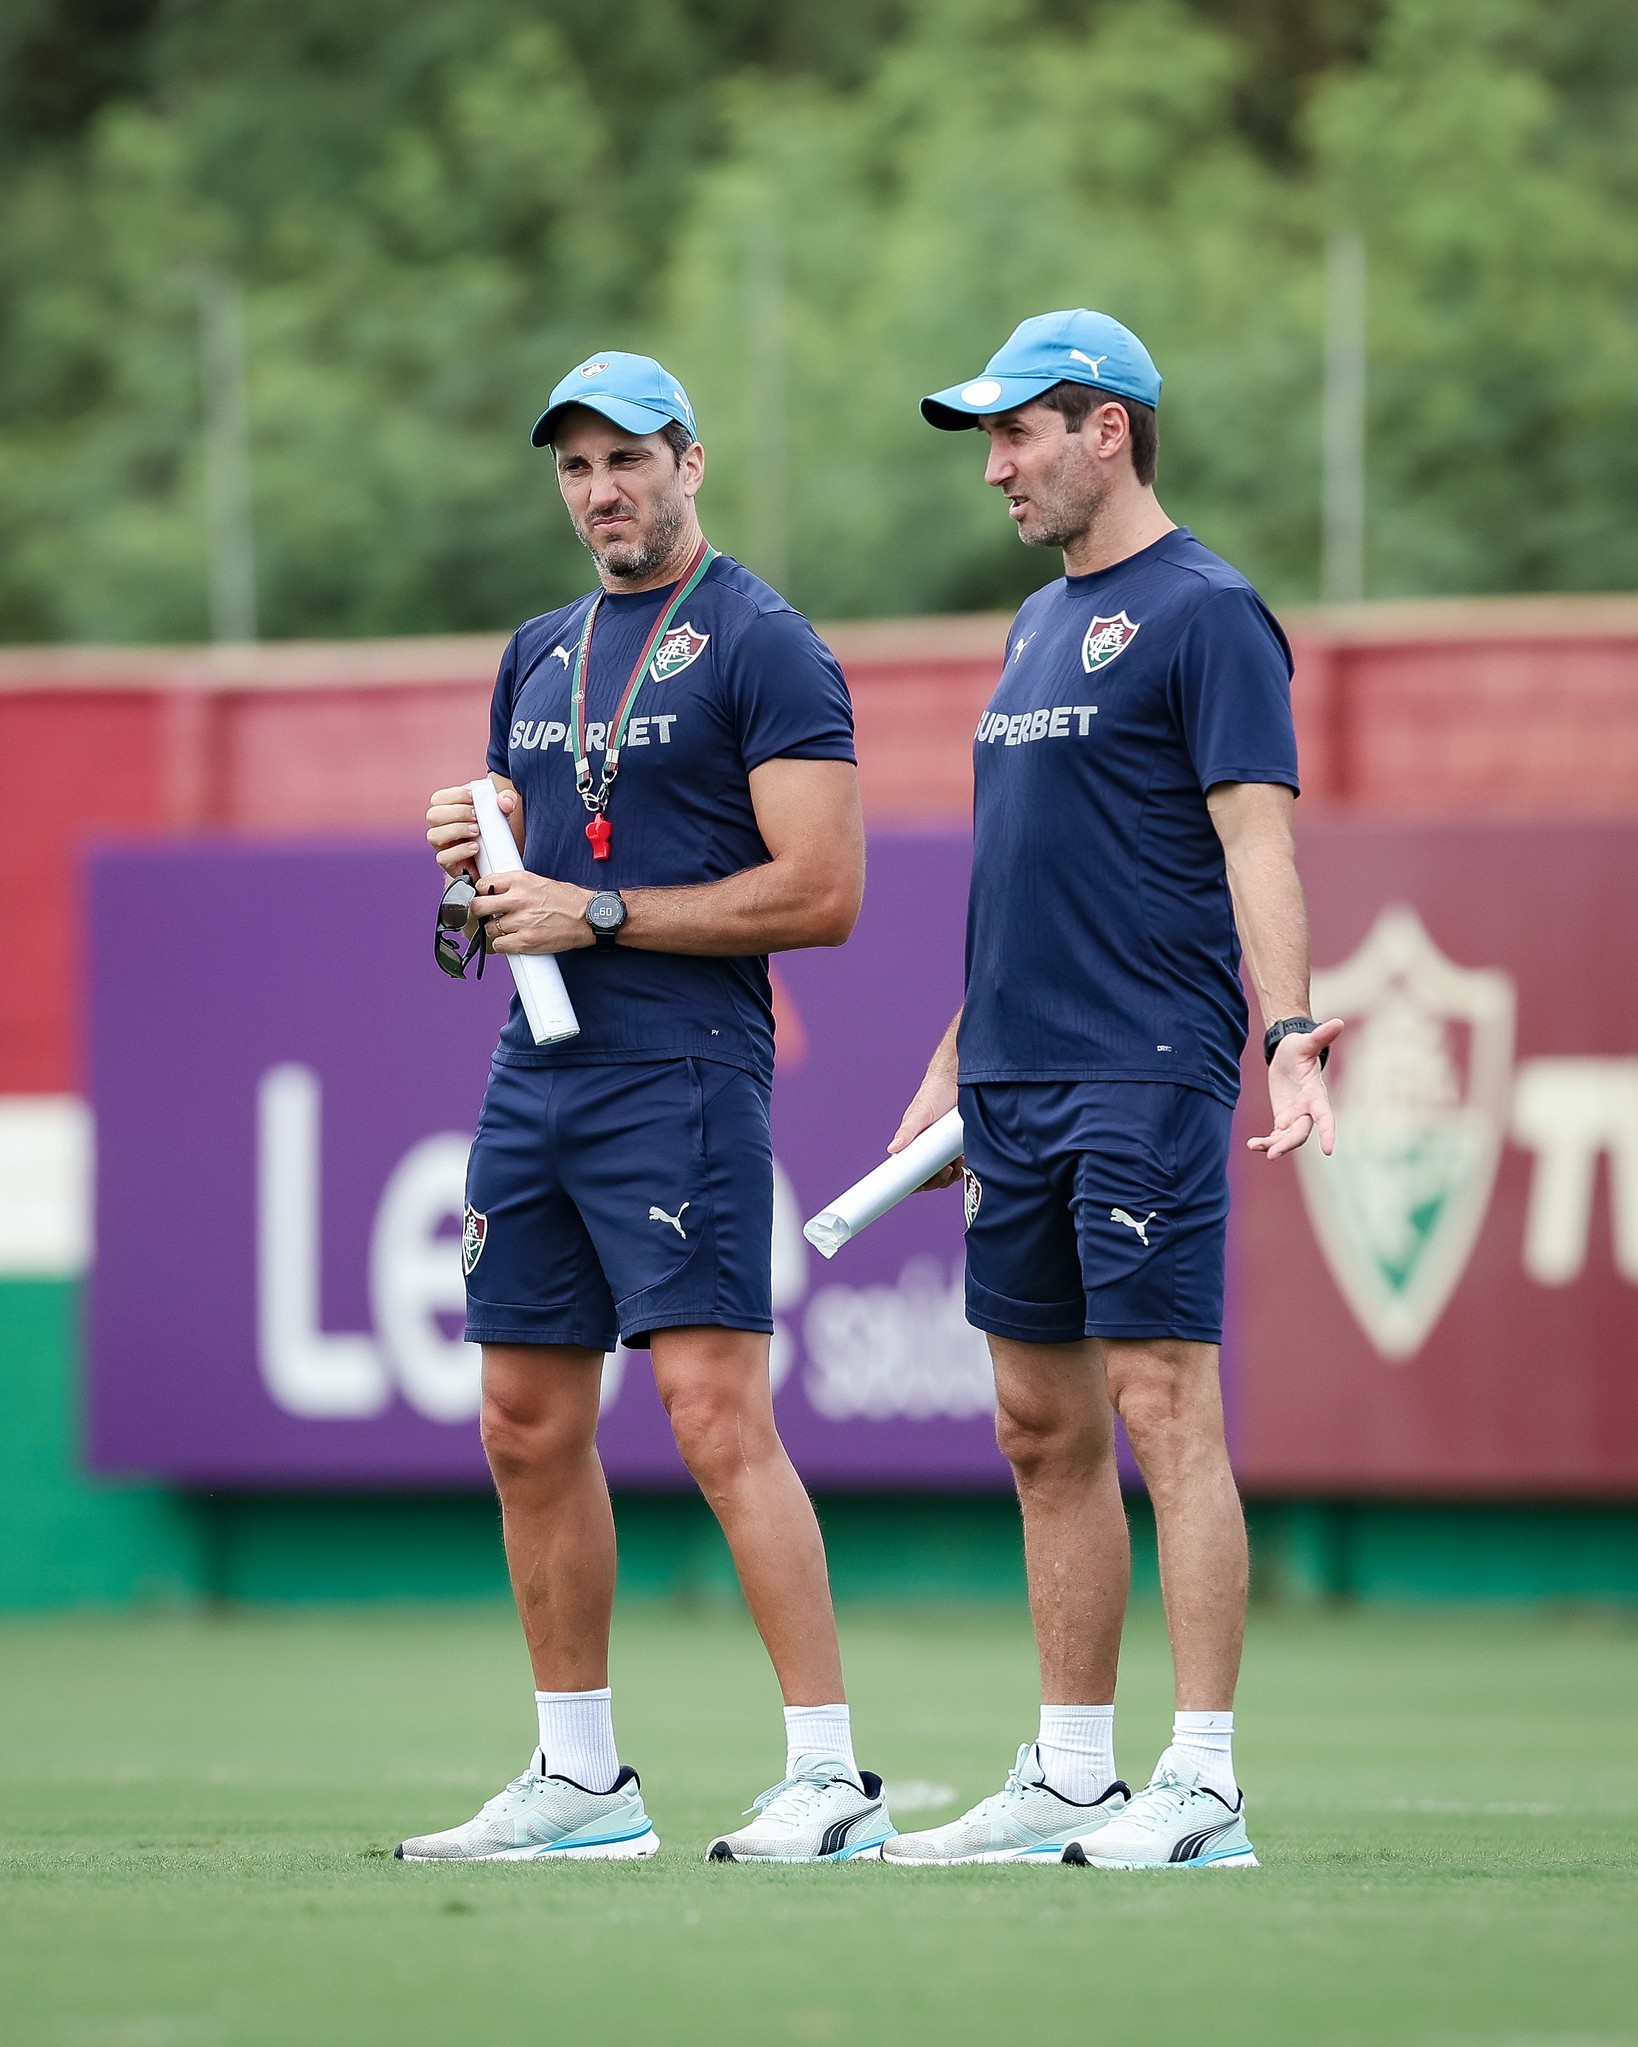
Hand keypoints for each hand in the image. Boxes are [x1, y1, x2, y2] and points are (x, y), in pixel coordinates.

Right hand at [425, 782, 518, 880]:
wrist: (495, 858)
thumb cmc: (492, 828)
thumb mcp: (501, 811)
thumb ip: (507, 800)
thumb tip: (506, 802)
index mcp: (447, 810)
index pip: (438, 798)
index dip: (454, 795)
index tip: (474, 798)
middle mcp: (440, 827)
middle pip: (433, 815)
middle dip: (457, 813)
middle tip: (477, 816)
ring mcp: (442, 846)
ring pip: (434, 836)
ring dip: (456, 830)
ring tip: (477, 831)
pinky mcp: (449, 863)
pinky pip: (443, 858)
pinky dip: (459, 851)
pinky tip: (475, 848)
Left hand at [471, 870, 594, 954]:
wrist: (589, 917)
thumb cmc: (567, 900)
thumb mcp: (538, 881)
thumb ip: (515, 886)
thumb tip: (493, 892)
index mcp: (520, 880)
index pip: (483, 884)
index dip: (480, 892)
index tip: (483, 897)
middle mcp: (518, 899)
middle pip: (478, 906)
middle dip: (478, 912)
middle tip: (484, 915)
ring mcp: (521, 921)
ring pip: (489, 928)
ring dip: (494, 930)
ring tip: (507, 928)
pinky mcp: (526, 941)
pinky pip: (499, 945)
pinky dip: (503, 944)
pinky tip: (512, 939)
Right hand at [888, 1067, 961, 1190]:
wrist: (960, 1079)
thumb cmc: (935, 1093)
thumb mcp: (921, 1113)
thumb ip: (908, 1131)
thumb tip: (892, 1149)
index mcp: (912, 1143)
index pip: (908, 1171)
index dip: (914, 1182)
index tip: (922, 1184)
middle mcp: (926, 1148)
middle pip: (928, 1178)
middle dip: (936, 1180)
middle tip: (944, 1170)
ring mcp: (943, 1149)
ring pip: (944, 1175)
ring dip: (950, 1175)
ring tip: (955, 1163)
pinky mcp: (958, 1146)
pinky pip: (958, 1166)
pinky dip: (961, 1168)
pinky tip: (962, 1158)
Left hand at [1248, 1017, 1343, 1159]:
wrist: (1289, 1055)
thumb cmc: (1299, 1048)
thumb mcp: (1306, 1042)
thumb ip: (1320, 1037)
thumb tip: (1337, 1022)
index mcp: (1316, 1094)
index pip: (1325, 1116)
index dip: (1328, 1132)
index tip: (1329, 1150)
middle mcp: (1307, 1110)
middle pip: (1301, 1133)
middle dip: (1288, 1144)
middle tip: (1271, 1154)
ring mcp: (1296, 1116)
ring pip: (1288, 1138)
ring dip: (1274, 1146)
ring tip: (1254, 1146)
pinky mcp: (1284, 1119)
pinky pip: (1277, 1136)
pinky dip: (1267, 1142)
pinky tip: (1253, 1145)